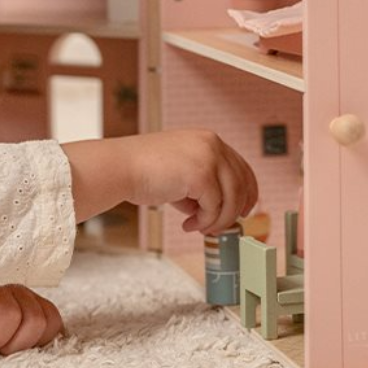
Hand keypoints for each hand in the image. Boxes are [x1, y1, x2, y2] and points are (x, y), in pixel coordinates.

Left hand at [0, 285, 63, 354]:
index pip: (10, 316)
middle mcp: (17, 288)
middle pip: (35, 321)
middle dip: (14, 345)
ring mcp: (30, 294)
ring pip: (50, 322)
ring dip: (30, 342)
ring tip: (7, 345)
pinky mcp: (37, 302)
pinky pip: (54, 321)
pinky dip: (42, 337)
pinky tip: (20, 340)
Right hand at [62, 129, 257, 235]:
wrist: (120, 168)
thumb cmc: (142, 170)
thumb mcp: (180, 173)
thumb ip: (200, 186)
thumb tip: (216, 211)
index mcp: (207, 139)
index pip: (241, 166)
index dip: (247, 191)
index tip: (245, 210)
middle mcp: (212, 144)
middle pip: (242, 183)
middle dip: (234, 210)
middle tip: (220, 227)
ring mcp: (208, 157)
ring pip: (231, 198)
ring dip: (217, 219)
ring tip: (199, 228)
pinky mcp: (201, 175)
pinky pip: (214, 207)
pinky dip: (204, 221)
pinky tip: (188, 225)